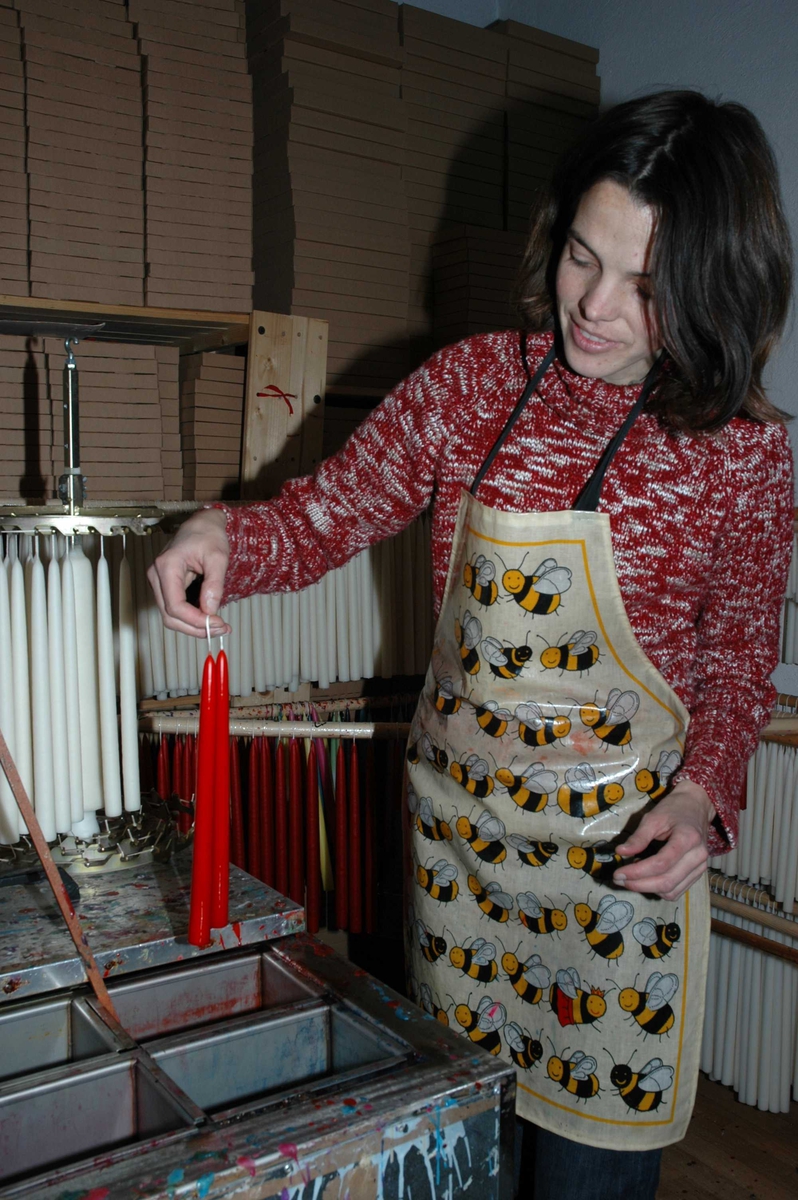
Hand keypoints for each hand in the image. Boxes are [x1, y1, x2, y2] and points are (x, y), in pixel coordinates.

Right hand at [147, 508, 231, 637]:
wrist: (202, 524)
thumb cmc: (208, 535)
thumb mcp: (218, 557)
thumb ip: (214, 584)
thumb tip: (210, 610)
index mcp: (167, 566)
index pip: (175, 606)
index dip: (195, 620)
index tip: (216, 623)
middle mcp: (157, 576)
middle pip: (169, 616)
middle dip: (195, 628)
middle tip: (220, 628)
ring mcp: (158, 582)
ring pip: (170, 616)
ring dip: (193, 625)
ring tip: (218, 625)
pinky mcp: (165, 586)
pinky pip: (175, 608)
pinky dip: (191, 618)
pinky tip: (209, 617)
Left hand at [612, 780, 714, 900]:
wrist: (696, 806)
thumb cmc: (674, 809)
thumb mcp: (653, 817)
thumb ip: (638, 837)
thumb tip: (620, 852)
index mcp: (687, 839)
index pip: (660, 864)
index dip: (637, 872)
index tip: (618, 873)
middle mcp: (697, 857)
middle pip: (666, 882)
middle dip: (639, 885)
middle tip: (619, 880)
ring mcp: (700, 867)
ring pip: (671, 891)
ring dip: (648, 889)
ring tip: (631, 877)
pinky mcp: (698, 874)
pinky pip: (677, 891)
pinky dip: (659, 889)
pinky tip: (646, 878)